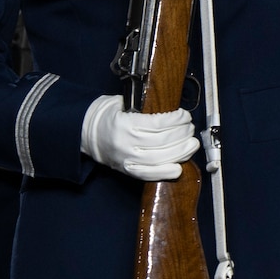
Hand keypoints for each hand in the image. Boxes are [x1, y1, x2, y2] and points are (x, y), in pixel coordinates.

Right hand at [80, 97, 198, 180]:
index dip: (176, 120)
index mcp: (125, 124)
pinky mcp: (128, 170)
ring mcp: (127, 159)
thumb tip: (171, 112)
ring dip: (181, 151)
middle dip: (183, 134)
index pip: (158, 123)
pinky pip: (150, 174)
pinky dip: (166, 172)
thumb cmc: (109, 116)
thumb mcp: (123, 103)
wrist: (88, 134)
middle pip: (163, 141)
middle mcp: (127, 143)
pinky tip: (179, 167)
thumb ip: (144, 107)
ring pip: (161, 158)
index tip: (185, 116)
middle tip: (190, 128)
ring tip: (191, 144)